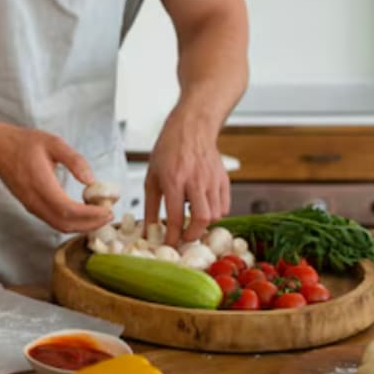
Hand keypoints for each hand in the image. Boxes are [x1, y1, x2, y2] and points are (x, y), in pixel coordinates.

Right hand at [0, 127, 113, 232]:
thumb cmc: (24, 143)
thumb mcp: (53, 142)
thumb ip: (74, 160)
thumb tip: (91, 180)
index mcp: (41, 184)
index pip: (68, 209)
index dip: (90, 214)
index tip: (108, 210)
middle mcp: (34, 200)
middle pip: (65, 224)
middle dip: (90, 224)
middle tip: (109, 216)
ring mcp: (31, 206)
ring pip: (59, 225)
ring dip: (81, 226)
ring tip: (100, 216)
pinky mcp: (31, 207)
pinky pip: (53, 221)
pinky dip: (71, 222)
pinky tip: (83, 213)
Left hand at [144, 110, 229, 245]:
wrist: (191, 128)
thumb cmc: (169, 150)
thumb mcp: (152, 176)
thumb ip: (150, 205)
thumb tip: (149, 230)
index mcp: (174, 180)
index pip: (175, 217)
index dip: (173, 237)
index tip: (170, 244)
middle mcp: (195, 181)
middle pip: (202, 219)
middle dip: (193, 235)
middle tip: (184, 238)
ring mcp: (212, 180)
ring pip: (215, 215)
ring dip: (203, 224)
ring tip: (192, 221)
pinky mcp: (224, 179)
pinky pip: (224, 206)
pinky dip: (215, 214)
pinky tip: (203, 209)